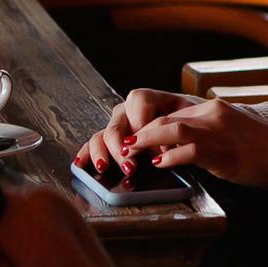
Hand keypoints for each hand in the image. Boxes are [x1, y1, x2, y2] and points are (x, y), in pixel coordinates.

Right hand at [75, 88, 201, 178]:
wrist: (187, 127)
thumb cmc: (187, 122)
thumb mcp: (188, 121)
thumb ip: (176, 129)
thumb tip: (162, 150)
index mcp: (147, 99)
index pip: (139, 102)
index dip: (143, 123)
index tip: (153, 145)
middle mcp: (127, 111)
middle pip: (118, 124)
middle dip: (121, 146)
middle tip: (130, 166)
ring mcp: (117, 125)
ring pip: (102, 135)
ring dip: (102, 152)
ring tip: (104, 167)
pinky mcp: (109, 140)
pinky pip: (94, 144)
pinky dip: (86, 154)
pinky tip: (79, 164)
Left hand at [129, 99, 267, 190]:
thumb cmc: (261, 150)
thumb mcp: (228, 135)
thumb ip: (201, 136)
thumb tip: (172, 148)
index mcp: (210, 109)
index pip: (169, 112)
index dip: (146, 126)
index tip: (133, 139)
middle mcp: (211, 113)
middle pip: (164, 117)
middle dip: (140, 132)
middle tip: (123, 147)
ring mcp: (217, 129)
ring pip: (171, 128)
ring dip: (146, 140)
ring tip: (130, 151)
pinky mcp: (222, 149)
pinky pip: (189, 149)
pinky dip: (169, 156)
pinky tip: (158, 164)